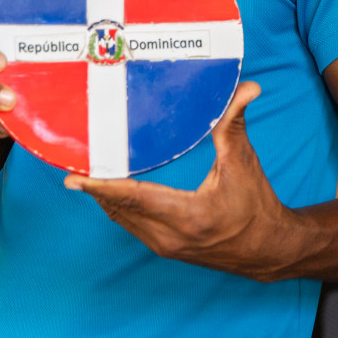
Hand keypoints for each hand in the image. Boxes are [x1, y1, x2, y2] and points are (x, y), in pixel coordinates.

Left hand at [63, 82, 307, 282]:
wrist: (269, 249)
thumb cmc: (258, 206)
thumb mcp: (244, 164)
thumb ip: (235, 124)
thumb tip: (247, 87)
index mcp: (188, 216)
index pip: (133, 198)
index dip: (100, 186)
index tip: (72, 179)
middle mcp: (169, 236)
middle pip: (118, 207)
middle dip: (93, 186)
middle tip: (69, 162)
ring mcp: (164, 246)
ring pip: (120, 218)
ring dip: (102, 196)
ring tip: (81, 172)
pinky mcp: (164, 248)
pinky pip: (129, 224)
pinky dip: (116, 206)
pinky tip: (107, 189)